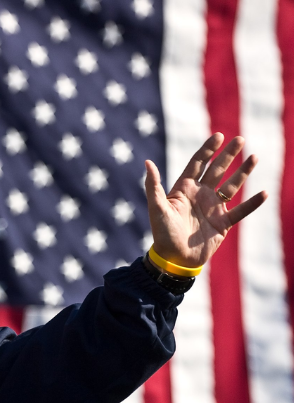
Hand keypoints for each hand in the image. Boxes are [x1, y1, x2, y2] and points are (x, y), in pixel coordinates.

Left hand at [145, 133, 267, 267]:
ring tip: (254, 156)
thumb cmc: (162, 233)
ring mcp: (213, 208)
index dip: (208, 149)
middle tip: (240, 138)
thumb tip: (147, 162)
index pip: (198, 163)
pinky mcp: (223, 223)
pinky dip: (252, 203)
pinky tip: (263, 193)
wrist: (174, 258)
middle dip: (228, 154)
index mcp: (184, 189)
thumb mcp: (157, 208)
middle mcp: (200, 195)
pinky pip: (241, 210)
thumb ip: (153, 185)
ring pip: (232, 186)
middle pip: (217, 170)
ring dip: (243, 172)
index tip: (219, 136)